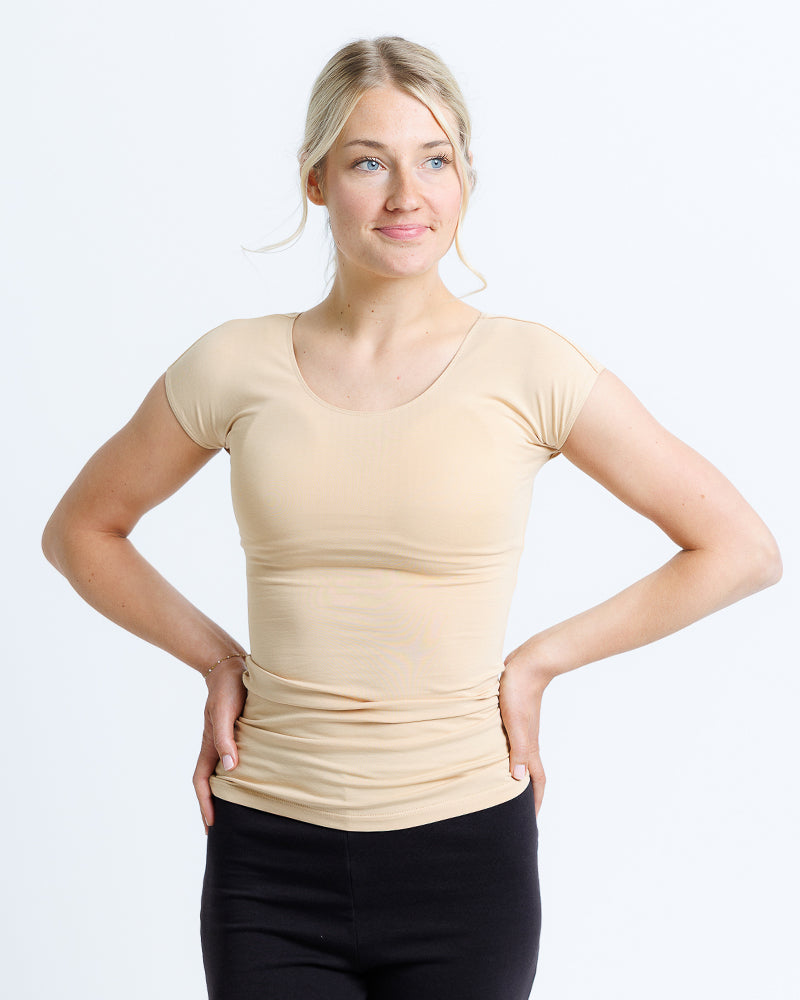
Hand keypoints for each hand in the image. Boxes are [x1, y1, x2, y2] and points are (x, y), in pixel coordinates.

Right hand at [193, 656, 247, 833]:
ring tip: (235, 810)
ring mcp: (224, 740)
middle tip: (220, 828)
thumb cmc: (228, 688)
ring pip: (221, 772)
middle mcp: (215, 746)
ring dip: (224, 791)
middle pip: (209, 782)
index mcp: (209, 745)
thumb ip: (226, 739)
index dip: (205, 804)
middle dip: (212, 805)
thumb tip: (230, 769)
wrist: (231, 665)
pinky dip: (236, 774)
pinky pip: (233, 759)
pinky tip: (248, 778)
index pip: (201, 782)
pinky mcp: (236, 732)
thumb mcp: (225, 713)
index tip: (212, 825)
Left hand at [499, 641, 553, 818]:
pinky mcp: (512, 717)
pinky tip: (492, 753)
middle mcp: (526, 741)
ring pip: (518, 758)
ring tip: (501, 787)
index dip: (534, 802)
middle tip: (514, 812)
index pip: (535, 781)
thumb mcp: (515, 723)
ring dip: (513, 774)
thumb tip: (517, 780)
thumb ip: (517, 751)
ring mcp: (520, 729)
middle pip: (528, 774)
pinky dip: (505, 754)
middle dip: (524, 794)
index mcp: (528, 747)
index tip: (529, 822)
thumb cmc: (518, 693)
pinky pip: (510, 744)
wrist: (527, 664)